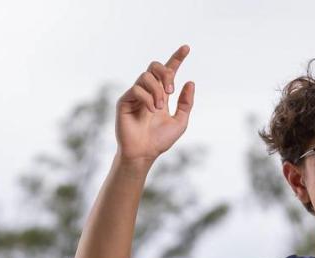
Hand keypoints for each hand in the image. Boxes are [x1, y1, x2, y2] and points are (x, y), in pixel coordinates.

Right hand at [115, 44, 193, 162]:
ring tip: (160, 107)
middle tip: (171, 90)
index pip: (169, 71)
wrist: (144, 153)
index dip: (177, 58)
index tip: (187, 48)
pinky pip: (137, 89)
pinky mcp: (124, 100)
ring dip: (157, 90)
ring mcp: (135, 94)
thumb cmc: (160, 140)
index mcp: (162, 94)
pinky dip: (148, 99)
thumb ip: (186, 103)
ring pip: (146, 76)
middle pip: (154, 66)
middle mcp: (148, 91)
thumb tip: (190, 82)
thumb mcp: (180, 121)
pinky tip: (151, 110)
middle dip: (165, 73)